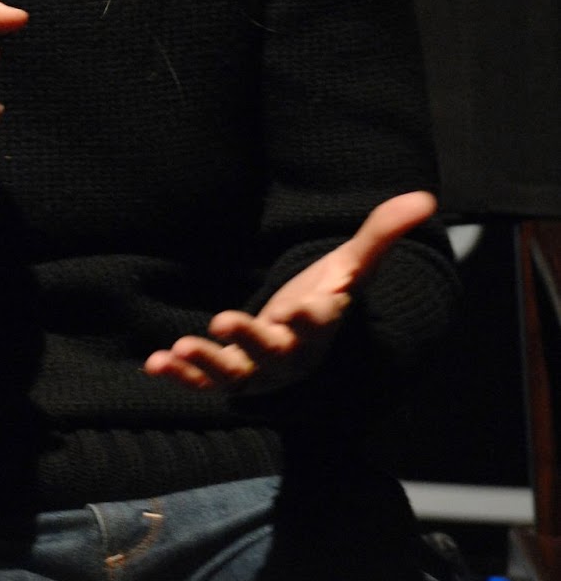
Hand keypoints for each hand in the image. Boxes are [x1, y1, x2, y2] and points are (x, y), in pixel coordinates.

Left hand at [143, 190, 436, 394]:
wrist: (306, 334)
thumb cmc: (329, 293)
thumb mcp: (352, 263)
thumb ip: (382, 233)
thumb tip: (426, 199)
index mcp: (321, 325)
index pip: (321, 322)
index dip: (313, 316)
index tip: (306, 305)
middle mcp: (291, 354)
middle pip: (273, 353)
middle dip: (250, 339)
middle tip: (224, 320)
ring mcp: (259, 369)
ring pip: (234, 374)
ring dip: (207, 363)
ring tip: (180, 348)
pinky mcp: (232, 373)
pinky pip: (206, 382)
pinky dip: (182, 376)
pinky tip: (155, 362)